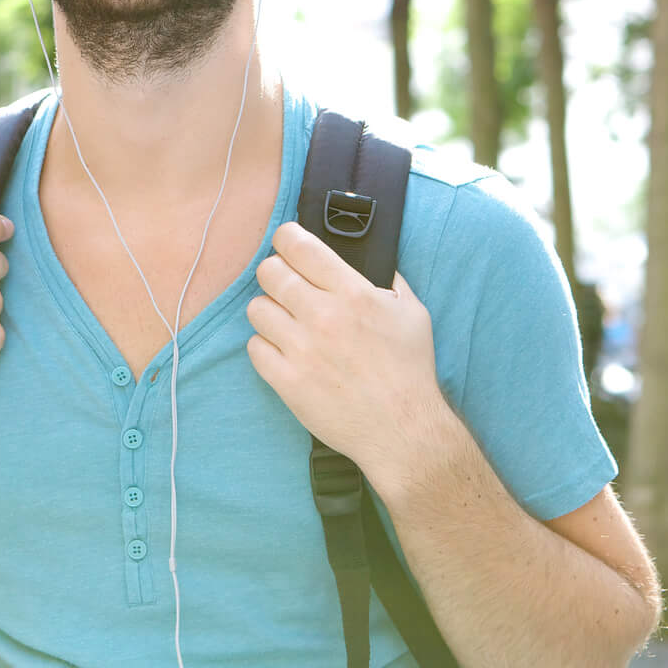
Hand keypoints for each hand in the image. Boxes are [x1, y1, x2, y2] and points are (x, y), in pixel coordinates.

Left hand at [246, 221, 445, 484]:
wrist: (402, 430)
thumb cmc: (410, 371)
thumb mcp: (412, 312)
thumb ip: (389, 279)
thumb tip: (369, 257)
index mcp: (353, 293)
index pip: (299, 246)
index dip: (286, 238)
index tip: (286, 242)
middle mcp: (323, 316)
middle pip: (269, 272)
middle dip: (275, 273)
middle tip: (286, 285)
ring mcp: (302, 350)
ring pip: (257, 309)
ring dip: (269, 311)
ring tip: (287, 323)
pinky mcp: (287, 381)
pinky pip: (255, 348)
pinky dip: (266, 347)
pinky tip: (285, 352)